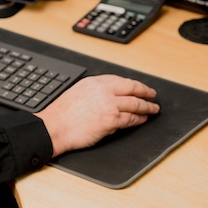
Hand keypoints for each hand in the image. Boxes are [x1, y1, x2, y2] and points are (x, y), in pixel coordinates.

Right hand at [35, 75, 158, 156]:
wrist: (54, 127)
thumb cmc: (61, 114)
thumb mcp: (78, 92)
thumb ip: (95, 91)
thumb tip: (111, 96)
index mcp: (95, 82)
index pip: (121, 80)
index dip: (134, 84)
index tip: (139, 87)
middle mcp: (103, 91)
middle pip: (132, 89)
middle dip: (145, 92)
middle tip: (152, 95)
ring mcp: (109, 105)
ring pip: (134, 104)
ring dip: (146, 107)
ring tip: (152, 108)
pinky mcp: (111, 120)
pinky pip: (130, 119)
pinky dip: (139, 119)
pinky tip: (143, 119)